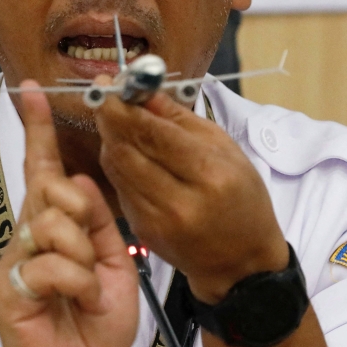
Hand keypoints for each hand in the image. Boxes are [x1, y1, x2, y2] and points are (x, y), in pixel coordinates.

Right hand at [0, 81, 138, 346]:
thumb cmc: (98, 325)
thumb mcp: (113, 263)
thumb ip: (97, 220)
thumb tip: (75, 180)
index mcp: (53, 228)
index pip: (43, 169)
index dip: (38, 130)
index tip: (30, 91)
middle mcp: (27, 238)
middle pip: (50, 186)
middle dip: (81, 212)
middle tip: (92, 256)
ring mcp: (13, 263)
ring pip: (51, 222)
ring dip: (85, 258)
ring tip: (88, 290)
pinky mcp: (5, 289)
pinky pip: (48, 262)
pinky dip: (77, 284)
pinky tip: (79, 303)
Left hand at [94, 81, 289, 303]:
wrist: (241, 263)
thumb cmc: (242, 198)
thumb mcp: (225, 149)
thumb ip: (181, 119)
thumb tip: (144, 90)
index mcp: (209, 174)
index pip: (154, 134)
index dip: (125, 106)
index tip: (109, 84)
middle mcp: (180, 200)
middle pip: (127, 150)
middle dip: (110, 118)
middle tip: (104, 95)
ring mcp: (158, 220)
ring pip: (117, 168)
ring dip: (110, 138)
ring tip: (114, 118)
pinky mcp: (143, 231)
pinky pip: (120, 187)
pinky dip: (118, 164)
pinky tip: (125, 151)